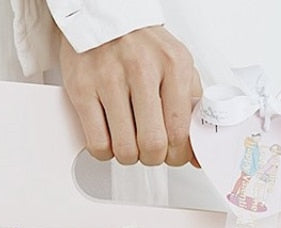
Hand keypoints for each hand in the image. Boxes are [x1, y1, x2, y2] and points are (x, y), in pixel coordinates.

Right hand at [59, 26, 201, 166]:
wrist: (105, 16)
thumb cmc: (143, 46)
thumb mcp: (178, 67)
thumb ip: (192, 109)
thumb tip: (198, 154)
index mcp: (173, 65)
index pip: (179, 132)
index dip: (177, 155)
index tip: (172, 154)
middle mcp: (142, 69)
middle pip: (152, 145)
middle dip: (153, 158)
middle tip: (150, 150)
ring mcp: (109, 78)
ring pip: (124, 149)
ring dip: (129, 156)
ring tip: (130, 143)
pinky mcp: (82, 88)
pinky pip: (97, 143)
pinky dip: (104, 152)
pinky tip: (110, 140)